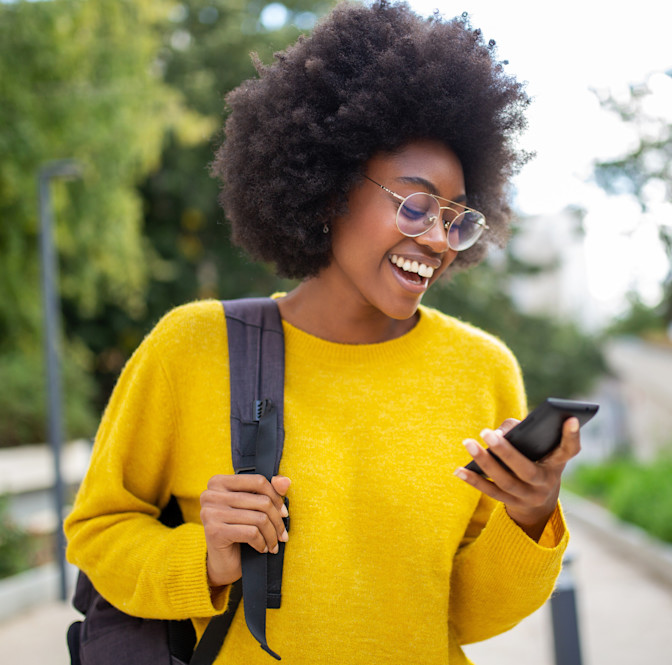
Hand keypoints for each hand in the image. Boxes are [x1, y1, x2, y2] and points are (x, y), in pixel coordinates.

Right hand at [200, 474, 289, 586]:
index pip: (258, 481)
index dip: (276, 497)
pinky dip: (262, 543)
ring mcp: (210, 513)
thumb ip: (269, 490)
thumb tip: (285, 482)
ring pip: (259, 518)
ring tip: (274, 543)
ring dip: (272, 535)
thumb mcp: (252, 507)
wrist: (222, 562)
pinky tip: (262, 548)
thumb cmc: (238, 529)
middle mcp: (210, 494)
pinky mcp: (214, 532)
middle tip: (283, 534)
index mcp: (218, 482)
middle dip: (277, 520)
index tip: (283, 512)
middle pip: (261, 501)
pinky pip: (251, 533)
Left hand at [455, 418, 580, 540]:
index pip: (569, 450)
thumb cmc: (535, 458)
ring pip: (505, 481)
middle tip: (486, 433)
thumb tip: (498, 434)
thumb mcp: (538, 446)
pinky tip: (459, 470)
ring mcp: (529, 496)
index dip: (571, 436)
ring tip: (468, 443)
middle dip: (505, 452)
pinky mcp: (512, 503)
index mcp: (557, 463)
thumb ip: (521, 432)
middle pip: (526, 470)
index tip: (570, 417)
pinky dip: (475, 480)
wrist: (539, 498)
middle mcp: (546, 482)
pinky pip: (491, 492)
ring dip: (485, 462)